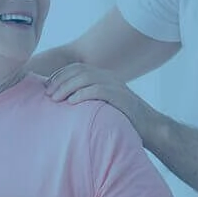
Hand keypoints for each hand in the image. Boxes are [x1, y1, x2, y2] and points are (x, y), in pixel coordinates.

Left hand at [44, 63, 159, 136]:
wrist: (150, 128)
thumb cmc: (124, 121)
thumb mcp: (103, 106)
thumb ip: (88, 100)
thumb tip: (64, 104)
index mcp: (104, 77)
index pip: (76, 68)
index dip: (59, 75)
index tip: (47, 88)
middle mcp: (109, 77)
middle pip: (78, 71)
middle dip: (60, 81)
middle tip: (48, 95)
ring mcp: (116, 85)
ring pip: (85, 78)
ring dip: (67, 87)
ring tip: (55, 99)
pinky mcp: (121, 96)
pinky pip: (98, 90)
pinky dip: (82, 94)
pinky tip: (72, 102)